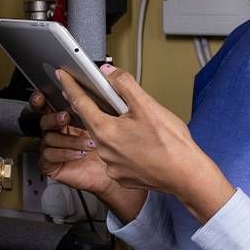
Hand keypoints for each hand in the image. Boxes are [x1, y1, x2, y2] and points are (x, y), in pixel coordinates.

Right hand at [29, 92, 115, 196]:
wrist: (113, 173)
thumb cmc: (109, 149)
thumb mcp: (105, 123)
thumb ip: (95, 107)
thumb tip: (94, 88)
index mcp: (67, 118)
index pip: (49, 105)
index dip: (42, 99)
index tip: (42, 95)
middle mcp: (58, 132)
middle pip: (44, 119)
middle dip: (53, 117)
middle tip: (66, 117)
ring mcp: (53, 148)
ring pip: (49, 138)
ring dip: (69, 139)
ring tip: (90, 143)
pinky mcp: (51, 164)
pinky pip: (49, 156)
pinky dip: (65, 154)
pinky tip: (80, 154)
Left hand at [57, 65, 235, 222]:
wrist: (186, 175)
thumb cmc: (171, 144)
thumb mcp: (148, 106)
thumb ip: (125, 85)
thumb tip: (108, 73)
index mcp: (106, 130)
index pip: (80, 103)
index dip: (71, 87)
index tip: (63, 76)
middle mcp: (104, 150)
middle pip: (92, 121)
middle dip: (95, 107)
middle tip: (101, 96)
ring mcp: (112, 166)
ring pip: (106, 140)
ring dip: (112, 128)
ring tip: (134, 124)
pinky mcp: (121, 176)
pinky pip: (116, 156)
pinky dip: (122, 146)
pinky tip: (138, 144)